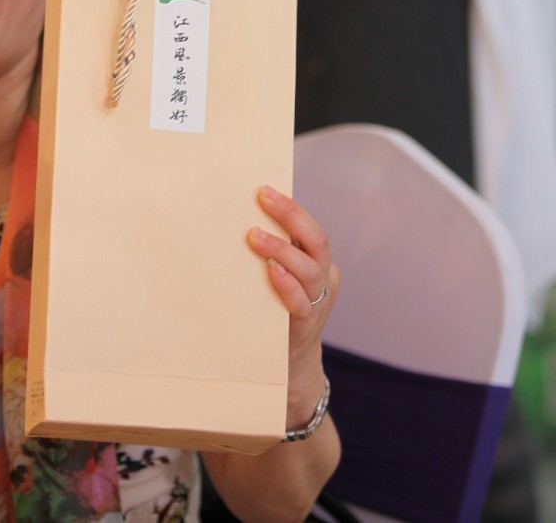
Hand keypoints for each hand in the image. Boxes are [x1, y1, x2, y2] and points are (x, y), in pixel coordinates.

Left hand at [249, 185, 337, 403]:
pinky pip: (301, 302)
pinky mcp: (305, 325)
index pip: (311, 228)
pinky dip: (286, 284)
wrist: (286, 365)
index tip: (264, 190)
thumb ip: (266, 256)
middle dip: (291, 216)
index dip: (292, 208)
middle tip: (263, 198)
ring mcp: (318, 303)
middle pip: (316, 241)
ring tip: (254, 236)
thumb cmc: (273, 312)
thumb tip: (231, 221)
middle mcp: (323, 278)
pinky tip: (270, 271)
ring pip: (310, 269)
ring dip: (282, 249)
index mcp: (318, 262)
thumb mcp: (275, 279)